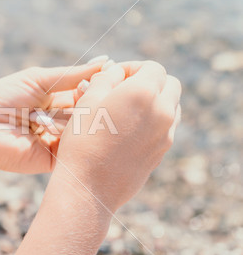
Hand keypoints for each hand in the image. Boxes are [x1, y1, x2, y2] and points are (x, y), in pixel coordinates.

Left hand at [0, 62, 105, 172]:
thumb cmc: (1, 99)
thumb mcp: (38, 80)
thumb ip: (72, 74)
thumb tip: (107, 61)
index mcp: (53, 99)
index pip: (85, 91)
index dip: (99, 83)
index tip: (118, 75)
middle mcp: (58, 119)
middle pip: (88, 109)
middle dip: (95, 100)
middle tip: (107, 92)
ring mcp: (58, 140)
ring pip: (85, 127)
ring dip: (87, 116)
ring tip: (90, 109)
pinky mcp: (56, 158)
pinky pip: (75, 147)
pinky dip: (80, 136)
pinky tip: (86, 125)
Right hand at [53, 61, 181, 211]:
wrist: (89, 187)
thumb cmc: (83, 141)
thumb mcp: (87, 101)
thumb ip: (106, 78)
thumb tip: (117, 72)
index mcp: (144, 93)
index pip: (152, 67)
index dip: (133, 67)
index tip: (116, 75)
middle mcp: (162, 111)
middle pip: (170, 83)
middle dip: (149, 81)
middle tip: (123, 89)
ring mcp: (166, 134)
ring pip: (171, 105)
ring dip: (155, 100)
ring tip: (126, 109)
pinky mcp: (162, 152)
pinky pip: (166, 127)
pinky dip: (154, 120)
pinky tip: (128, 129)